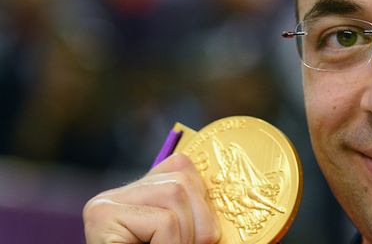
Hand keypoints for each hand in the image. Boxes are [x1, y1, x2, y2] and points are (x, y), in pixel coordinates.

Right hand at [83, 153, 220, 243]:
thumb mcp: (184, 239)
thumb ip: (196, 217)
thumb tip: (234, 192)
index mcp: (138, 193)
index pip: (183, 168)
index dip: (202, 204)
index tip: (200, 236)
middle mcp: (116, 193)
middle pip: (182, 182)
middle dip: (199, 223)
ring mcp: (105, 204)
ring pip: (175, 197)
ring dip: (185, 238)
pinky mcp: (102, 217)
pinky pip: (164, 222)